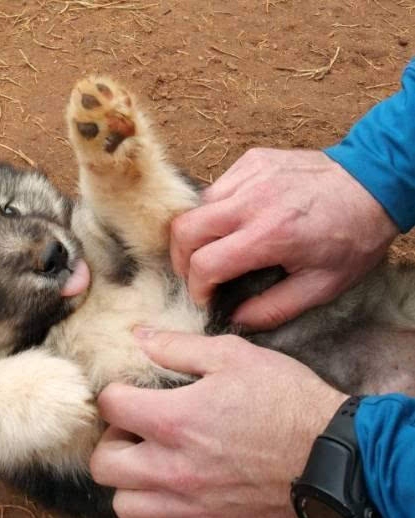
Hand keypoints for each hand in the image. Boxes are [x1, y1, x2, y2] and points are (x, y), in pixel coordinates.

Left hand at [90, 329, 347, 517]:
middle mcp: (172, 468)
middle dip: (111, 441)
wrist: (337, 458)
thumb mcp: (234, 356)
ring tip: (154, 461)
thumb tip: (140, 336)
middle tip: (137, 429)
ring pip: (125, 505)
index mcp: (173, 420)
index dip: (115, 393)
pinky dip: (166, 515)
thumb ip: (178, 346)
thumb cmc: (287, 401)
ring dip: (131, 482)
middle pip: (102, 465)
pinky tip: (183, 493)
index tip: (130, 392)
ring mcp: (190, 505)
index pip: (109, 406)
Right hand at [170, 149, 398, 330]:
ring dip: (198, 232)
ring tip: (217, 247)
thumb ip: (273, 309)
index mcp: (270, 235)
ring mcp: (251, 175)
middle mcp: (253, 201)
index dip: (197, 288)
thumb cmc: (352, 238)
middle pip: (184, 229)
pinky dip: (215, 209)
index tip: (205, 298)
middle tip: (197, 274)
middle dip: (181, 259)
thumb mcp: (321, 287)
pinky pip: (216, 188)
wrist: (375, 184)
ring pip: (196, 207)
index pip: (205, 264)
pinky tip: (235, 221)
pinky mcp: (252, 160)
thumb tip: (235, 319)